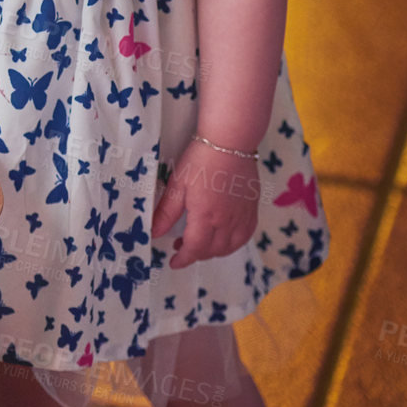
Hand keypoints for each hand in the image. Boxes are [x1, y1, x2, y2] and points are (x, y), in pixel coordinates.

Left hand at [151, 138, 262, 268]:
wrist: (230, 144)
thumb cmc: (199, 161)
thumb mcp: (177, 185)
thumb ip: (166, 213)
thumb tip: (154, 233)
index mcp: (205, 217)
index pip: (194, 249)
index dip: (183, 260)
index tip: (173, 263)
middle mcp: (226, 222)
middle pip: (212, 251)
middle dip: (195, 254)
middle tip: (181, 247)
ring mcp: (242, 217)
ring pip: (230, 247)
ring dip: (213, 251)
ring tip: (199, 242)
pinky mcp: (252, 210)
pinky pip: (244, 237)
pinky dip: (232, 243)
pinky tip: (222, 236)